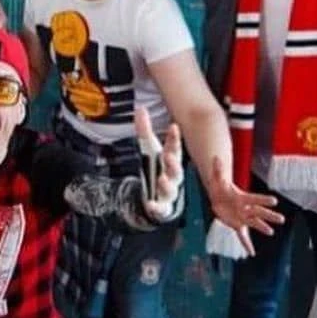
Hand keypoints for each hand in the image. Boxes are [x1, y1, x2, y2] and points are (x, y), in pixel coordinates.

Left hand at [135, 105, 183, 221]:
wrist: (156, 194)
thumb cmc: (156, 168)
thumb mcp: (149, 148)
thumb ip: (144, 130)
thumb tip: (140, 108)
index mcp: (171, 160)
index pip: (174, 148)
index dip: (174, 138)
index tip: (173, 127)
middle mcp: (173, 176)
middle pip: (176, 170)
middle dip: (173, 163)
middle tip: (168, 156)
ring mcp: (168, 192)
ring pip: (171, 189)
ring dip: (167, 185)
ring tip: (161, 179)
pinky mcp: (162, 206)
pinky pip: (160, 208)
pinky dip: (156, 207)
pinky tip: (150, 204)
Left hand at [204, 156, 283, 256]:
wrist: (219, 197)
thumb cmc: (220, 187)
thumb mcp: (217, 179)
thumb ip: (218, 170)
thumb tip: (215, 157)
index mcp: (242, 198)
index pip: (254, 198)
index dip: (263, 200)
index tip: (274, 201)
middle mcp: (245, 208)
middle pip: (259, 212)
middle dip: (269, 216)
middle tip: (281, 219)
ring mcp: (243, 218)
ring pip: (254, 223)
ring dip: (262, 227)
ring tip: (270, 232)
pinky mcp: (238, 225)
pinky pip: (243, 236)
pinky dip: (246, 244)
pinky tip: (251, 253)